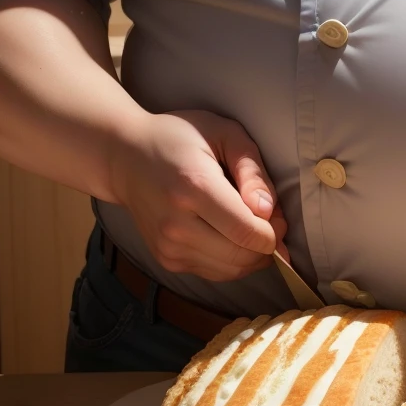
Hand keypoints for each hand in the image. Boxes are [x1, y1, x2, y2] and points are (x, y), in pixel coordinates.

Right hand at [108, 108, 286, 281]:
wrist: (124, 157)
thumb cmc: (178, 137)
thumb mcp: (224, 133)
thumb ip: (252, 170)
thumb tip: (268, 211)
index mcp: (194, 187)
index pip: (246, 231)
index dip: (274, 232)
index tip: (280, 218)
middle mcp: (177, 224)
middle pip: (240, 256)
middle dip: (267, 246)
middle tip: (273, 223)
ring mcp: (168, 247)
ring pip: (230, 270)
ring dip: (251, 256)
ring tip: (251, 227)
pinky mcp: (166, 260)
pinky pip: (214, 272)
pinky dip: (232, 261)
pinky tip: (232, 237)